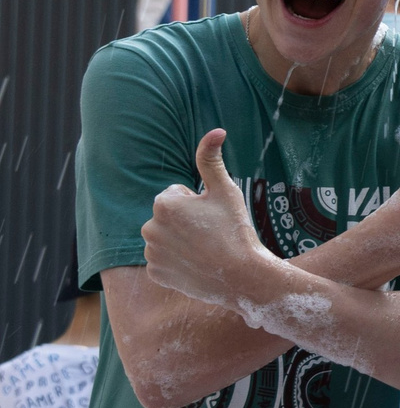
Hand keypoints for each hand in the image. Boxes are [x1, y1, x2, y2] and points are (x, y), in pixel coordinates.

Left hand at [141, 130, 272, 306]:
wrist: (243, 277)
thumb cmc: (236, 231)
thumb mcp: (225, 191)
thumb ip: (211, 159)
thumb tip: (216, 130)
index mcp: (164, 204)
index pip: (177, 195)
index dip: (199, 204)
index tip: (213, 219)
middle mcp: (149, 227)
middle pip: (168, 218)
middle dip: (186, 223)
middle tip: (212, 236)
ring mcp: (151, 252)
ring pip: (166, 239)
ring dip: (181, 242)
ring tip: (206, 252)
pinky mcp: (155, 273)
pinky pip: (164, 262)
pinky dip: (178, 264)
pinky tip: (197, 267)